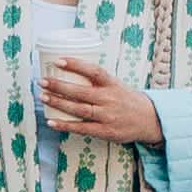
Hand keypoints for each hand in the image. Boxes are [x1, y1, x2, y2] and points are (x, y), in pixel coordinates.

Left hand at [42, 51, 163, 149]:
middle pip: (80, 91)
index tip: (57, 60)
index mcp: (112, 84)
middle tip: (42, 81)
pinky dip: (65, 125)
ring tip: (43, 97)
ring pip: (78, 109)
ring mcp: (106, 116)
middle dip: (59, 86)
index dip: (75, 64)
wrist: (149, 120)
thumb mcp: (117, 85)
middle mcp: (109, 99)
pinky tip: (51, 121)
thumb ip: (97, 81)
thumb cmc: (127, 100)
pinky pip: (81, 128)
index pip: (93, 71)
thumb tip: (70, 71)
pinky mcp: (105, 131)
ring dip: (58, 103)